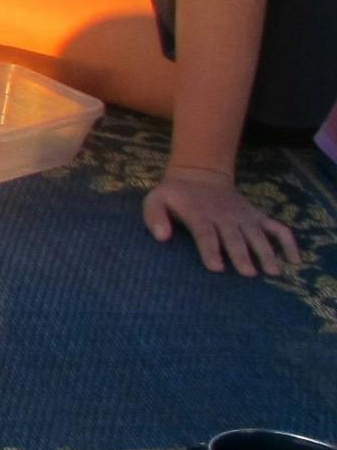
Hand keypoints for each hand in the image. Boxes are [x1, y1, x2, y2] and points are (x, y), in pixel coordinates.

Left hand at [144, 169, 300, 276]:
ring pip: (257, 235)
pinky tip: (295, 260)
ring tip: (273, 271)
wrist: (200, 175)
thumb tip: (161, 237)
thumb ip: (154, 217)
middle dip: (241, 255)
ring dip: (266, 252)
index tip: (216, 268)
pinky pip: (277, 228)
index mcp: (199, 215)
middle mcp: (224, 217)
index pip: (205, 234)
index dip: (210, 250)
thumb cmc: (175, 195)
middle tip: (249, 274)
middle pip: (233, 237)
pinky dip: (288, 242)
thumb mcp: (156, 200)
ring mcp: (243, 217)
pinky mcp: (257, 217)